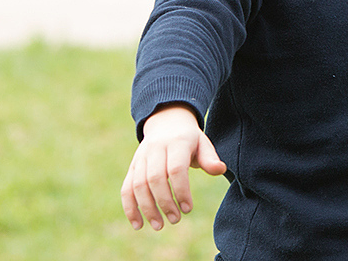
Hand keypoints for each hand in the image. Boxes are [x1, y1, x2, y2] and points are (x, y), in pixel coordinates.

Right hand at [121, 103, 226, 230]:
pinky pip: (126, 188)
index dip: (181, 190)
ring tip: (159, 226)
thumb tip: (221, 169)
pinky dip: (130, 207)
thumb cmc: (189, 139)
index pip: (176, 169)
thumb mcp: (203, 143)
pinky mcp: (132, 167)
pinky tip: (137, 224)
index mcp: (176, 143)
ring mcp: (141, 158)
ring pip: (138, 185)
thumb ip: (210, 158)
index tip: (188, 209)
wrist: (167, 122)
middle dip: (164, 202)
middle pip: (155, 178)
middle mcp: (155, 149)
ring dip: (146, 208)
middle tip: (175, 220)